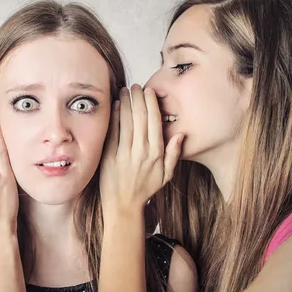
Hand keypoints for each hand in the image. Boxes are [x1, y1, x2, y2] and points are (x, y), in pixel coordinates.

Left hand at [100, 84, 183, 217]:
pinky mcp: (109, 156)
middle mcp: (141, 152)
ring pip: (126, 122)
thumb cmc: (145, 189)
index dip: (152, 104)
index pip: (155, 123)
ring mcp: (124, 154)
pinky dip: (115, 116)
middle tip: (136, 86)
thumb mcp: (166, 175)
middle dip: (138, 98)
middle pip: (140, 118)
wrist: (123, 205)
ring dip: (126, 103)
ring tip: (125, 90)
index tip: (149, 92)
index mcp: (156, 154)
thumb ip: (174, 155)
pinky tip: (116, 105)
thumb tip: (181, 134)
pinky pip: (113, 132)